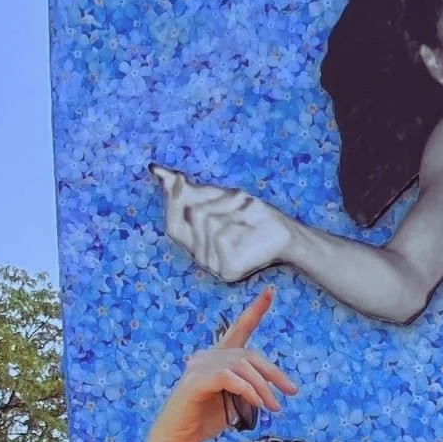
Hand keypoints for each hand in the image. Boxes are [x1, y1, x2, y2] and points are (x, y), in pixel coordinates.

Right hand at [147, 289, 298, 441]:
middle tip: (291, 392)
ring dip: (263, 388)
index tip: (270, 291)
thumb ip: (249, 387)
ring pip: (241, 366)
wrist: (181, 439)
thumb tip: (269, 388)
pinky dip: (247, 389)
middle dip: (274, 373)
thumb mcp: (236, 401)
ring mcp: (198, 366)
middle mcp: (206, 356)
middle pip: (249, 354)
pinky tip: (257, 403)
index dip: (255, 310)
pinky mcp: (194, 381)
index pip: (238, 329)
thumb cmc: (207, 420)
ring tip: (274, 408)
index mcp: (218, 357)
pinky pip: (228, 377)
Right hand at [154, 165, 294, 282]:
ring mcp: (214, 269)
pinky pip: (220, 234)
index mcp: (198, 248)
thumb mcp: (217, 198)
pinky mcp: (228, 271)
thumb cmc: (252, 217)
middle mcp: (203, 261)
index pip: (173, 227)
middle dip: (209, 201)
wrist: (285, 235)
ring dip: (228, 209)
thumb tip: (157, 170)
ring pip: (205, 222)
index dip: (172, 201)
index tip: (178, 177)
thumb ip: (188, 189)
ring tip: (247, 213)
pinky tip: (250, 224)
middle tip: (235, 197)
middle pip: (188, 219)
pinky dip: (236, 221)